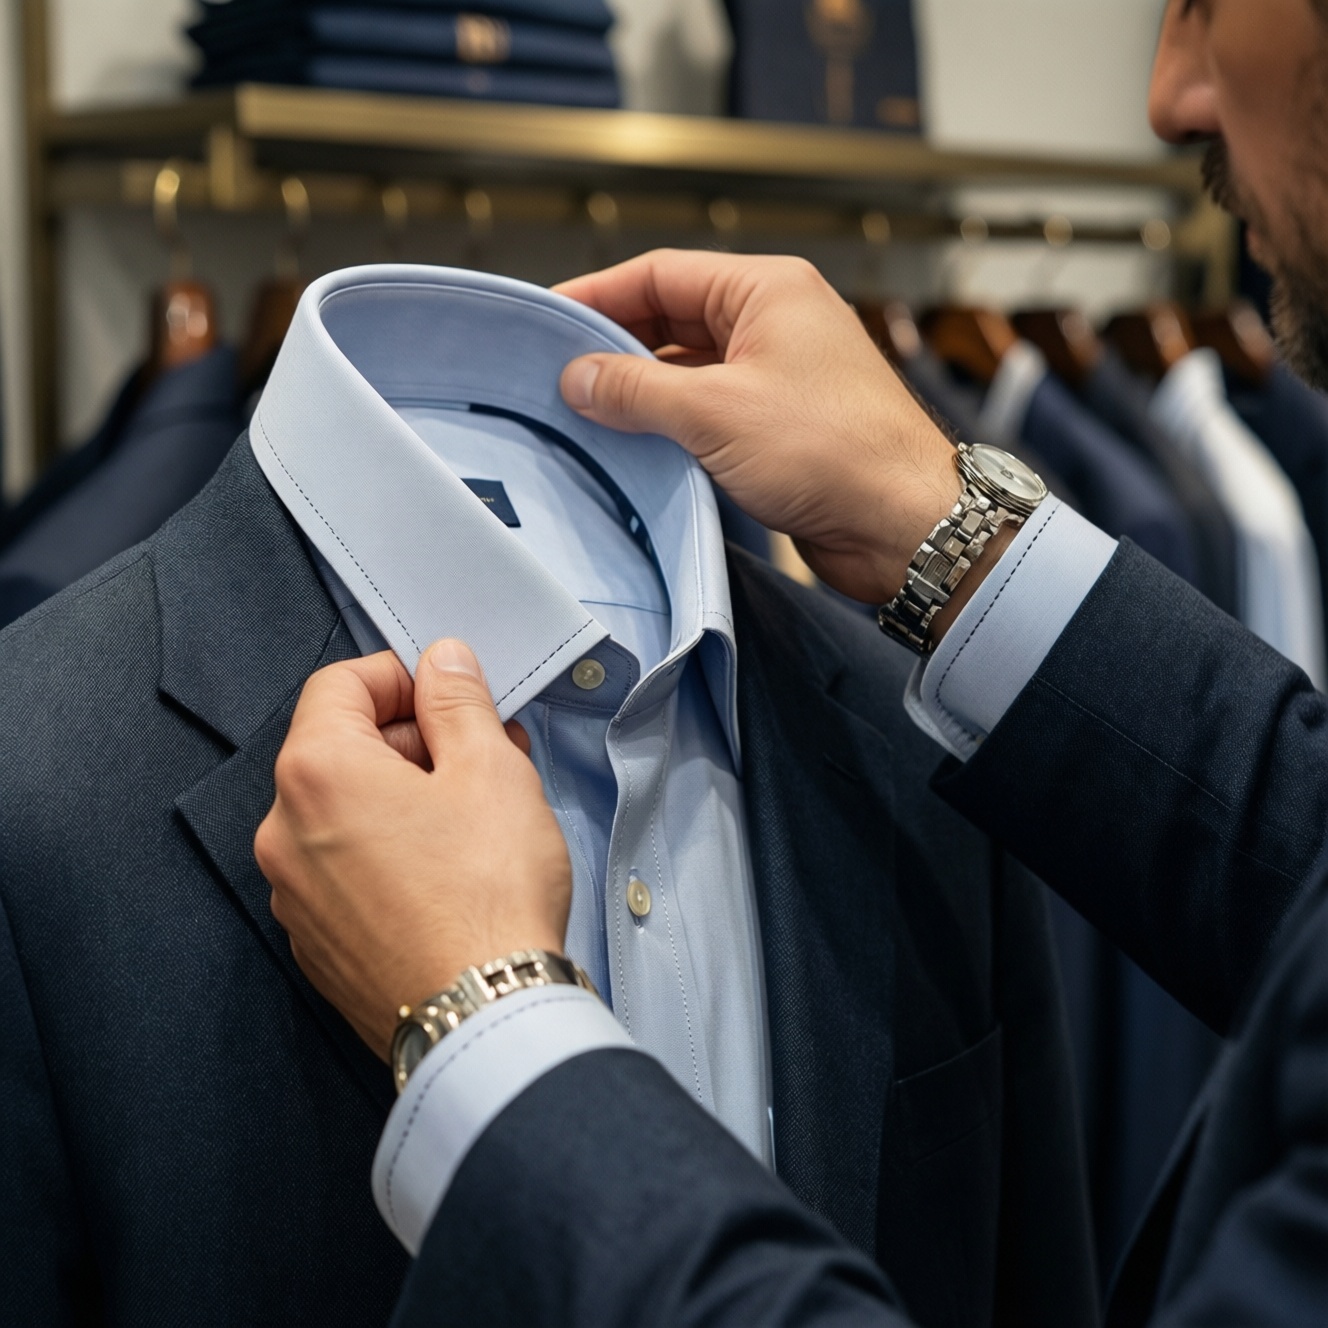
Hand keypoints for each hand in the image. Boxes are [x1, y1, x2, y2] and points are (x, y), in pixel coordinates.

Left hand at [256, 640, 571, 1059]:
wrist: (482, 1017)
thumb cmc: (486, 893)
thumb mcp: (490, 769)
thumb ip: (457, 701)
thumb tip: (441, 662)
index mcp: (317, 773)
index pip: (340, 685)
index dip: (401, 676)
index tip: (448, 692)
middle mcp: (284, 832)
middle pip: (339, 749)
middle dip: (412, 739)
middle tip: (481, 751)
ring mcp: (295, 895)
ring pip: (345, 813)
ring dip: (404, 795)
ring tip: (477, 811)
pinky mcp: (318, 944)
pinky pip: (346, 870)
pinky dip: (389, 851)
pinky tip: (450, 867)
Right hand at [555, 251, 963, 606]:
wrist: (905, 524)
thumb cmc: (836, 452)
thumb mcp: (715, 411)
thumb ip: (637, 390)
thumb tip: (579, 377)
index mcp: (769, 290)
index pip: (661, 273)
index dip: (599, 294)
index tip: (549, 318)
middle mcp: (776, 324)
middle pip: (672, 318)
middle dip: (617, 346)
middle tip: (559, 375)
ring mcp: (780, 376)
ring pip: (688, 369)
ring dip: (642, 391)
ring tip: (587, 414)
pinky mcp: (781, 426)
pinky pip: (710, 411)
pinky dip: (671, 424)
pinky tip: (636, 445)